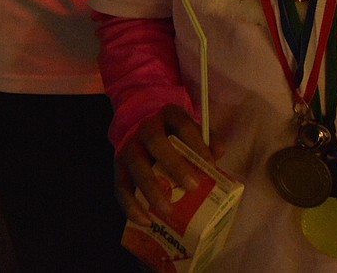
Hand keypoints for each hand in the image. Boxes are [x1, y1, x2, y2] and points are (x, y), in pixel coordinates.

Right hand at [116, 104, 217, 226]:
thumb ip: (205, 138)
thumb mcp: (189, 128)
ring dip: (152, 189)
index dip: (197, 145)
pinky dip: (131, 206)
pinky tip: (146, 221)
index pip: (183, 125)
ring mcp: (129, 145)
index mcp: (168, 114)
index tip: (211, 166)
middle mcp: (146, 127)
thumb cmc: (172, 131)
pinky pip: (121, 186)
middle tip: (192, 187)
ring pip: (137, 165)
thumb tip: (218, 152)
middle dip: (175, 165)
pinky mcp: (118, 165)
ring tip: (168, 211)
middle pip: (157, 143)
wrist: (139, 123)